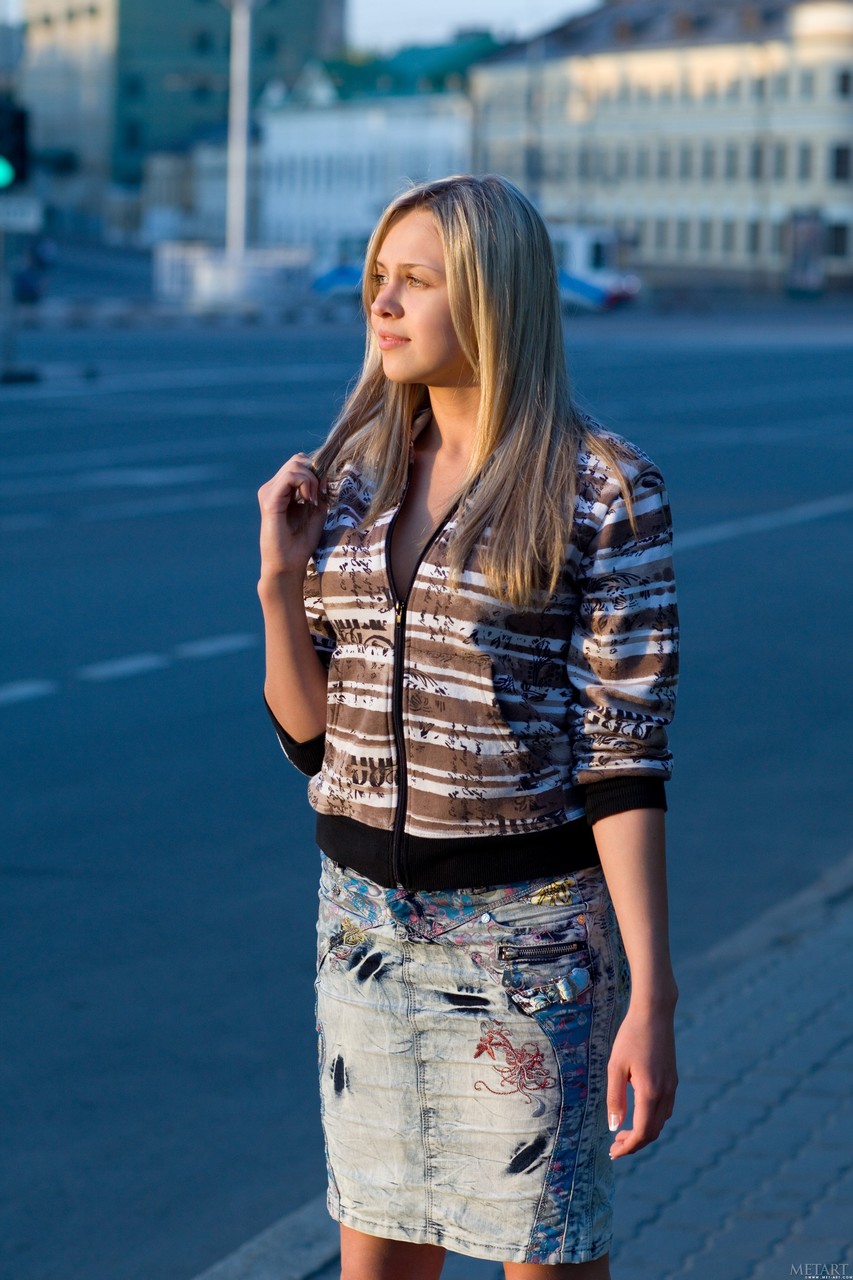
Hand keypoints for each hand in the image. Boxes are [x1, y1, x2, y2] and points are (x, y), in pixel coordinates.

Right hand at [258, 453, 327, 579]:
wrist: (289, 563)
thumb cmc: (301, 541)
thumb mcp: (316, 511)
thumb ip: (318, 491)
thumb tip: (323, 474)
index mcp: (281, 490)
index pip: (298, 464)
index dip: (315, 471)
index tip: (324, 490)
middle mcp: (272, 488)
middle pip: (297, 460)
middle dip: (314, 473)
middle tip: (319, 495)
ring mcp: (268, 492)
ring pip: (295, 465)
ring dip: (311, 480)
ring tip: (313, 500)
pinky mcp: (269, 500)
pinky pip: (290, 476)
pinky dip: (305, 483)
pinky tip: (309, 500)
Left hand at [606, 999, 677, 1158]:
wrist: (654, 1013)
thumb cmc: (630, 1037)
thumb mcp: (615, 1067)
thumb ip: (614, 1098)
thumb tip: (614, 1127)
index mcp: (650, 1092)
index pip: (643, 1133)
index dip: (628, 1147)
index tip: (613, 1153)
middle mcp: (666, 1093)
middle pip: (654, 1131)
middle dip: (634, 1143)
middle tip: (614, 1145)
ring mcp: (672, 1086)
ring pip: (661, 1121)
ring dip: (644, 1132)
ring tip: (622, 1131)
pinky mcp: (673, 1079)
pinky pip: (665, 1109)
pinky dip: (652, 1119)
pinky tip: (637, 1113)